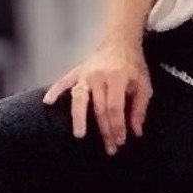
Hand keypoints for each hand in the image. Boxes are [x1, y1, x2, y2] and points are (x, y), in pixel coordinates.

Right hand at [43, 40, 152, 155]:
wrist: (120, 43)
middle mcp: (99, 76)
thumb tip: (136, 132)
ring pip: (79, 98)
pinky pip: (63, 81)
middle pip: (99, 108)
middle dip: (105, 130)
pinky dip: (54, 90)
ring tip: (79, 134)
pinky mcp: (76, 72)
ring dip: (79, 117)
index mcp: (117, 78)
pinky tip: (48, 102)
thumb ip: (140, 108)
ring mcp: (85, 74)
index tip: (120, 141)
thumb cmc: (133, 67)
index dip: (118, 126)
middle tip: (109, 148)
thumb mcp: (144, 85)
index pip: (115, 107)